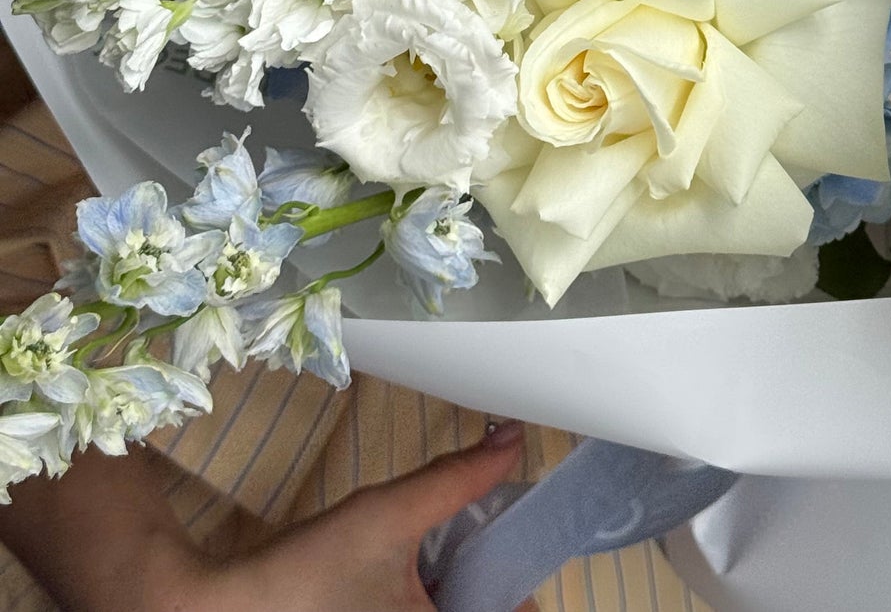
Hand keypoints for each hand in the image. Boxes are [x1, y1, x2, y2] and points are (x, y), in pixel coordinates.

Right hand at [0, 421, 526, 611]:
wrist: (219, 609)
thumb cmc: (306, 574)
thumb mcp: (388, 515)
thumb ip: (455, 480)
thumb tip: (513, 440)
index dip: (524, 590)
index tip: (525, 546)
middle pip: (477, 606)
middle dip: (486, 579)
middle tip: (487, 536)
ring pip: (446, 605)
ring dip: (455, 581)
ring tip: (450, 544)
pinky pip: (416, 610)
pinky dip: (425, 591)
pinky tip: (411, 568)